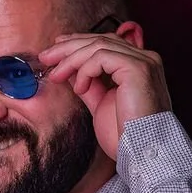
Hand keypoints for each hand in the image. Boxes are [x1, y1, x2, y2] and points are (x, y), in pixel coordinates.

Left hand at [37, 30, 170, 159]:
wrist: (141, 152)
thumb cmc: (125, 135)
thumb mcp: (101, 104)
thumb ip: (90, 84)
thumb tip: (70, 70)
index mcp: (138, 65)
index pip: (106, 42)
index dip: (79, 42)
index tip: (56, 49)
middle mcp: (145, 58)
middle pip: (101, 40)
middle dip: (69, 47)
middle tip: (46, 57)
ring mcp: (144, 61)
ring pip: (99, 46)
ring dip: (71, 59)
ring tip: (55, 75)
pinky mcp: (138, 68)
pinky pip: (102, 57)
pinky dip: (85, 70)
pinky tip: (79, 89)